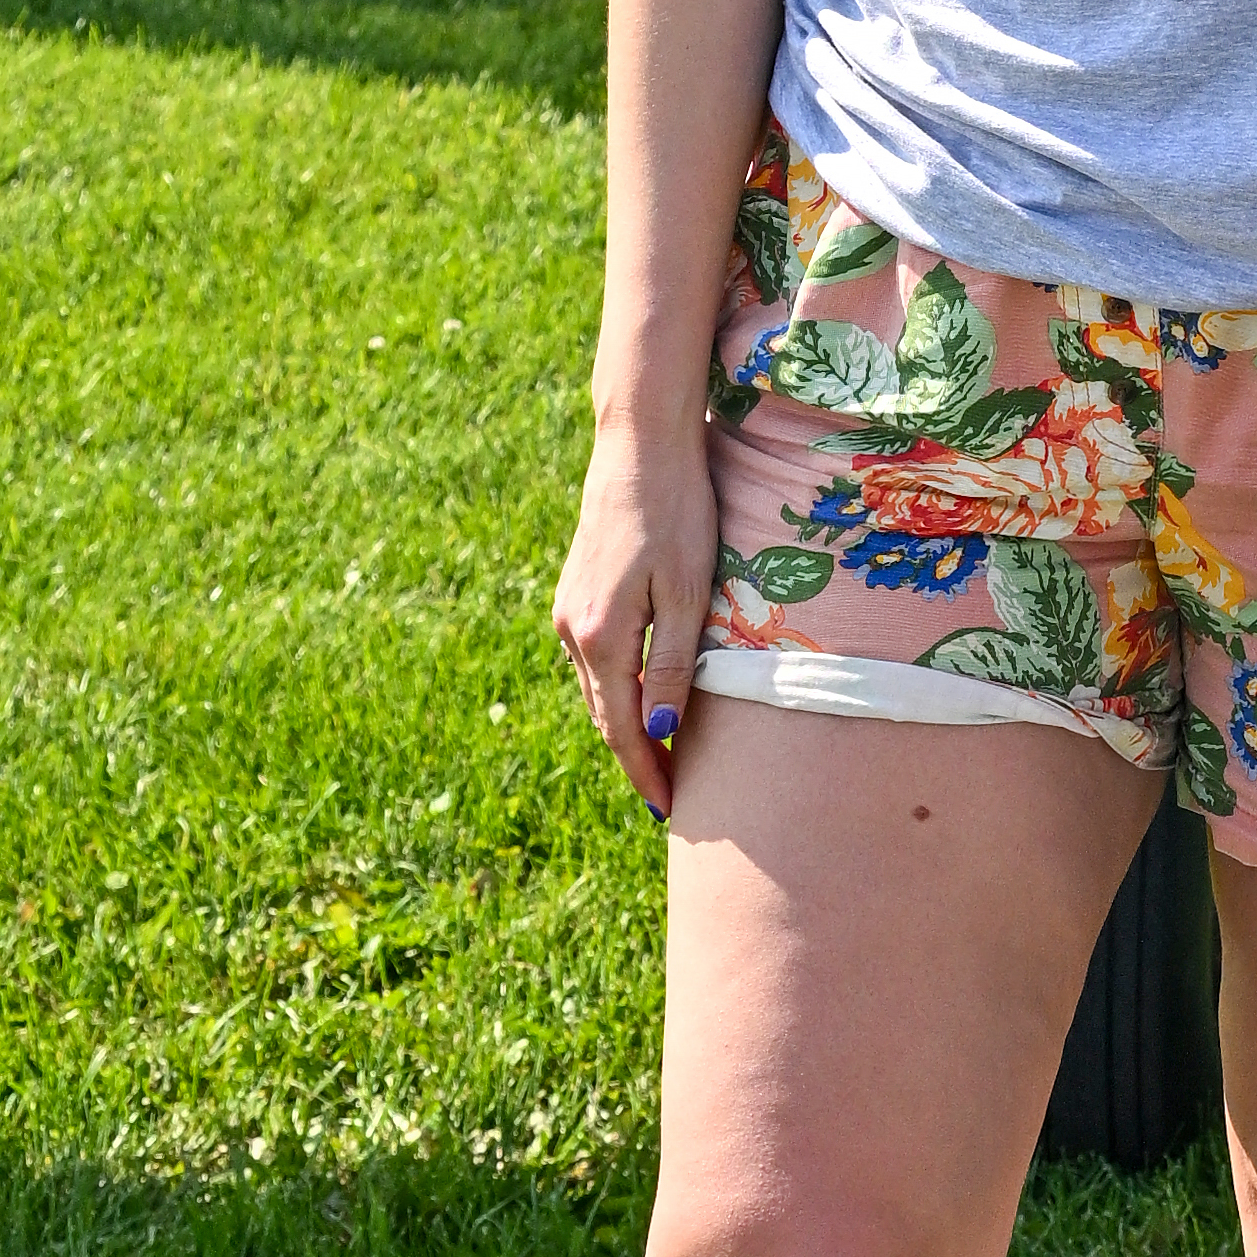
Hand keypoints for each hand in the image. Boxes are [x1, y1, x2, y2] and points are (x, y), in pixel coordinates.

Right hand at [552, 408, 718, 820]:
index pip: (622, 727)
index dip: (645, 771)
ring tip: (659, 758)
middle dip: (634, 757)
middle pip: (603, 714)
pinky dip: (616, 688)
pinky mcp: (575, 592)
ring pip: (597, 688)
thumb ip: (673, 664)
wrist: (639, 447)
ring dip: (624, 724)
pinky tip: (640, 696)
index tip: (669, 809)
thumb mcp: (688, 593)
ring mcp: (569, 610)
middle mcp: (574, 631)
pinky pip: (594, 658)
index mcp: (602, 637)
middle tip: (668, 797)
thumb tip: (656, 730)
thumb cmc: (678, 515)